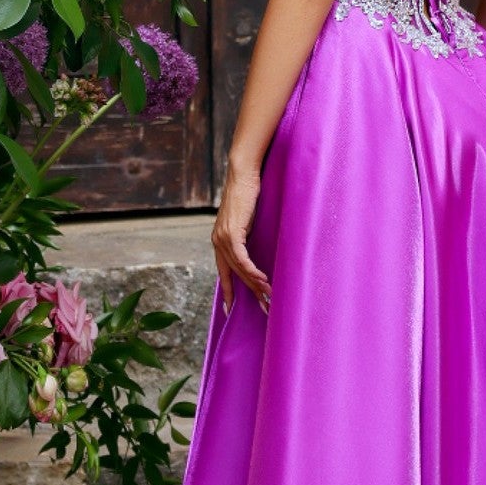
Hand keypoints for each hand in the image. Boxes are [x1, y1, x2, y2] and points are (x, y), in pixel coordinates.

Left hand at [211, 162, 270, 314]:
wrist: (243, 175)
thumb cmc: (248, 194)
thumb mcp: (246, 220)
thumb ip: (246, 236)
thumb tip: (257, 249)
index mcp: (219, 241)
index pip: (224, 272)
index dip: (227, 291)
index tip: (230, 310)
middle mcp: (217, 241)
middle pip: (233, 274)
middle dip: (248, 293)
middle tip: (263, 308)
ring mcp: (223, 237)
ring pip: (238, 269)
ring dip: (254, 284)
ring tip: (267, 297)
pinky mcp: (231, 232)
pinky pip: (241, 259)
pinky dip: (251, 271)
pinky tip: (262, 280)